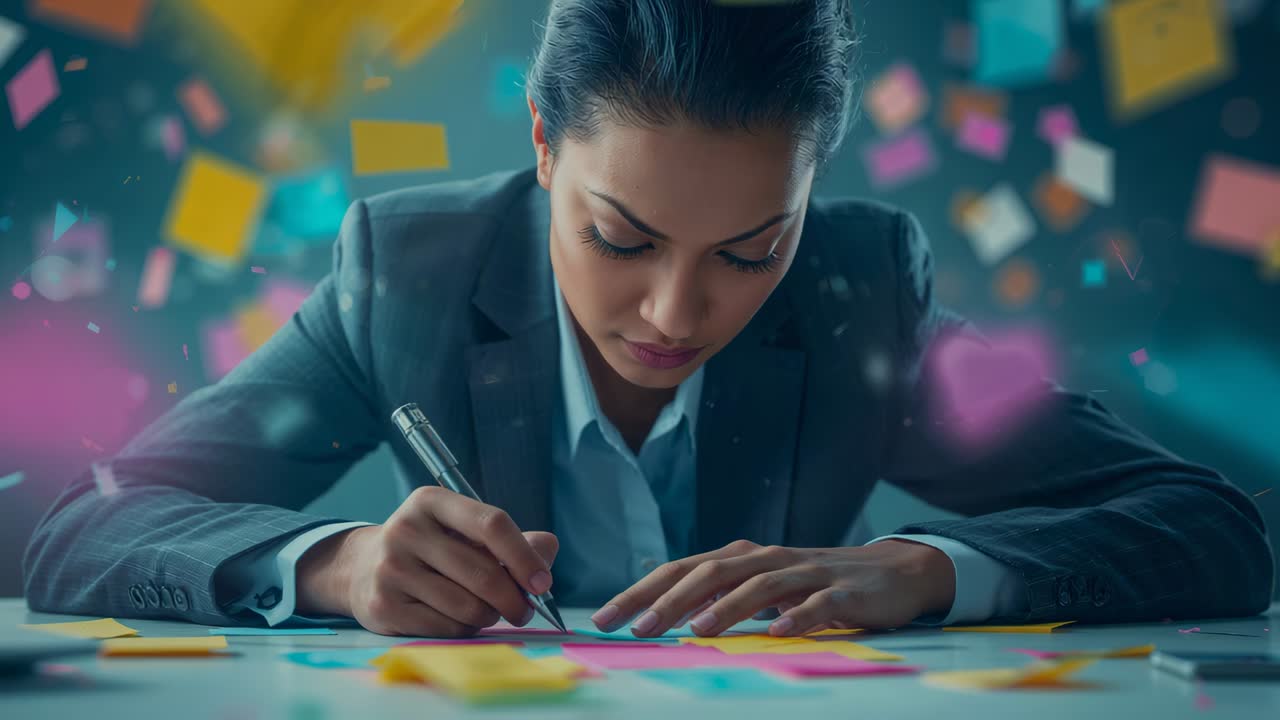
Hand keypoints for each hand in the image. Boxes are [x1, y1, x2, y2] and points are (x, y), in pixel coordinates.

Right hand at [297, 486, 557, 636]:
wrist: (364, 568)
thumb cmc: (432, 548)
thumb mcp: (465, 531)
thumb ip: (511, 539)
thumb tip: (548, 548)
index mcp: (431, 501)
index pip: (492, 524)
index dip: (524, 557)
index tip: (543, 583)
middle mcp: (407, 529)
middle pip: (483, 573)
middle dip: (515, 599)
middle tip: (525, 610)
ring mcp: (391, 568)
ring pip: (468, 605)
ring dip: (491, 615)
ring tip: (490, 611)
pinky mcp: (384, 606)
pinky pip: (447, 626)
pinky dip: (466, 628)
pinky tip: (461, 619)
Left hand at [589, 539, 954, 637]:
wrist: (892, 574)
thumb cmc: (816, 584)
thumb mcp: (763, 588)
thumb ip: (721, 596)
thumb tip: (668, 614)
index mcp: (743, 557)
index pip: (682, 570)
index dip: (641, 591)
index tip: (605, 617)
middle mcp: (769, 558)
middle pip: (712, 572)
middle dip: (670, 599)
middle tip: (638, 627)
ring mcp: (807, 573)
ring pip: (760, 585)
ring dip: (727, 607)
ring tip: (696, 631)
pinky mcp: (844, 593)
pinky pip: (818, 605)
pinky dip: (797, 618)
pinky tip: (778, 633)